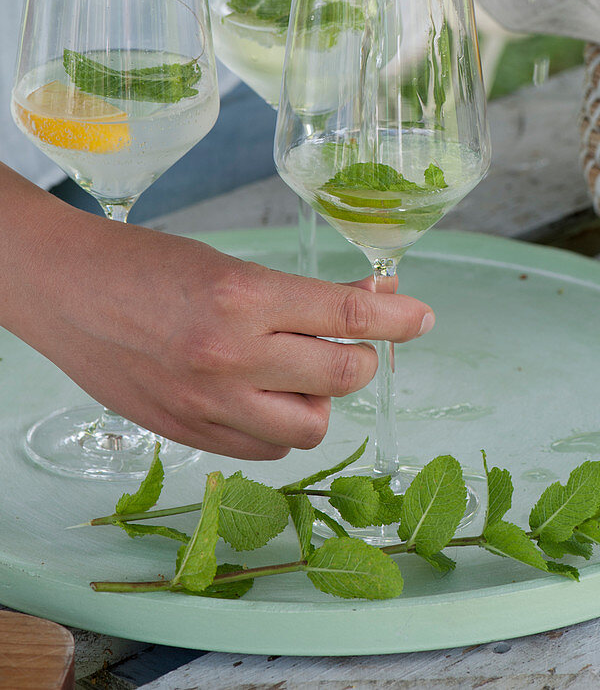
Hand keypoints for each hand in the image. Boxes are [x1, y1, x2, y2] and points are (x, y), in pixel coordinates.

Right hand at [0, 164, 433, 459]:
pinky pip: (265, 448)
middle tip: (354, 343)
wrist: (66, 293)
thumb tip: (362, 302)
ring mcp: (209, 404)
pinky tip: (265, 397)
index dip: (396, 316)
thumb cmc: (143, 264)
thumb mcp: (227, 264)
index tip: (421, 316)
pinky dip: (281, 425)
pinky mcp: (189, 434)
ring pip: (311, 426)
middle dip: (362, 358)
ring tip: (302, 373)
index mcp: (242, 296)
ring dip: (322, 399)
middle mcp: (231, 356)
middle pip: (342, 376)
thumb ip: (292, 296)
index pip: (346, 312)